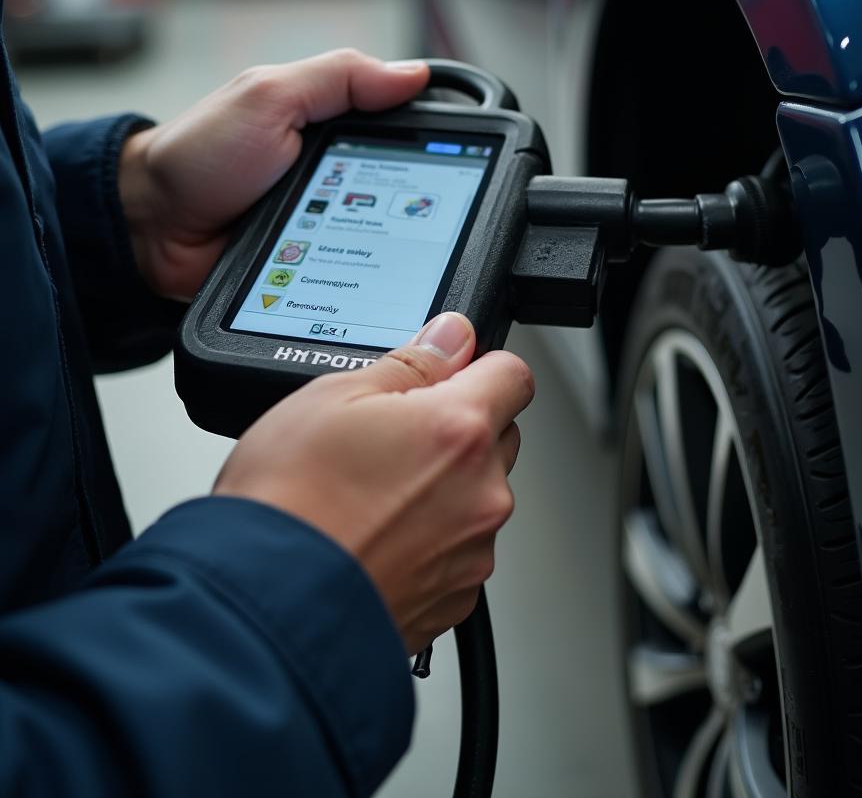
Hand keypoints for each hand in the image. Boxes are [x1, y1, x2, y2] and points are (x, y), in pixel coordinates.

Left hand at [118, 50, 429, 299]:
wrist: (151, 228)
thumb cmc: (199, 155)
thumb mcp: (270, 97)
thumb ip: (339, 79)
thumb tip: (413, 74)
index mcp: (333, 124)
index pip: (405, 128)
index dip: (435, 141)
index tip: (459, 160)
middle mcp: (338, 173)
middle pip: (405, 188)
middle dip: (416, 204)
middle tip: (426, 217)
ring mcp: (330, 220)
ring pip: (386, 236)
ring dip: (391, 245)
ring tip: (405, 255)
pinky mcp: (318, 263)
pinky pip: (356, 270)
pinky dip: (365, 275)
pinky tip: (378, 282)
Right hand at [213, 313, 533, 653]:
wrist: (261, 611)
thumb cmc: (285, 506)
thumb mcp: (332, 396)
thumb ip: (412, 362)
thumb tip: (451, 337)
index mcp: (460, 431)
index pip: (513, 375)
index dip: (479, 367)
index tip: (449, 375)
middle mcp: (482, 495)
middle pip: (498, 438)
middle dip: (458, 430)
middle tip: (392, 440)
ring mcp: (471, 553)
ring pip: (476, 498)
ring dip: (442, 490)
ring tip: (370, 497)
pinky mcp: (452, 602)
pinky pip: (456, 552)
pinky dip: (428, 542)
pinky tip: (373, 537)